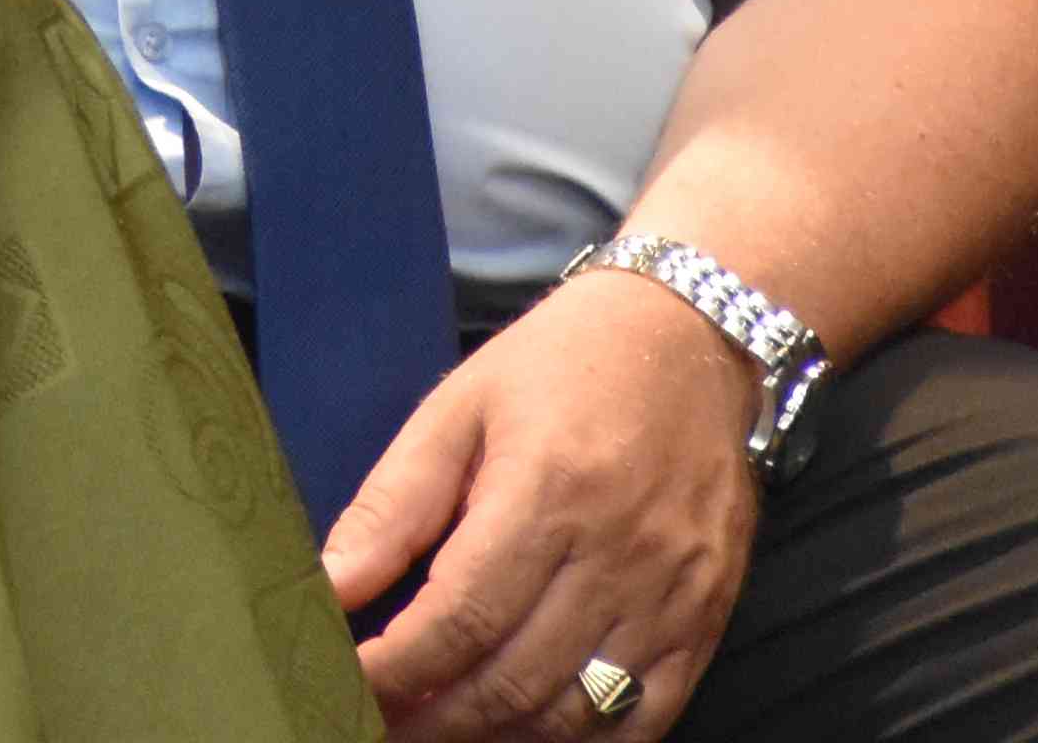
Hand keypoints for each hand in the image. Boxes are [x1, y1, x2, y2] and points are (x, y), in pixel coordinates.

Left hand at [321, 271, 762, 735]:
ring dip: (498, 735)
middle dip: (434, 717)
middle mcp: (617, 551)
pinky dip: (584, 738)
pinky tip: (529, 728)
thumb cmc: (564, 364)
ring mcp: (672, 591)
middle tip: (383, 724)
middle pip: (512, 679)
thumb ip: (393, 504)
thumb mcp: (460, 407)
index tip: (348, 686)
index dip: (396, 671)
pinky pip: (647, 714)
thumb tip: (330, 586)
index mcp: (547, 490)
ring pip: (574, 711)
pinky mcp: (707, 613)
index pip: (459, 619)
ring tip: (443, 726)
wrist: (691, 335)